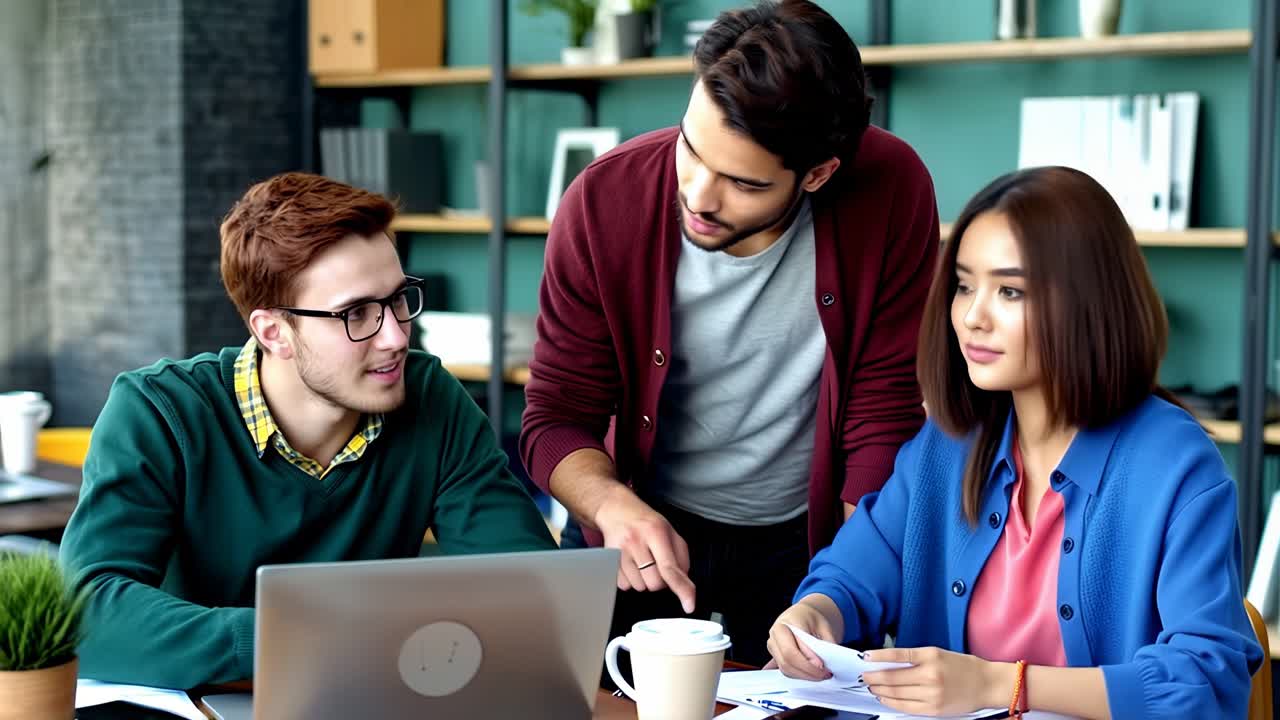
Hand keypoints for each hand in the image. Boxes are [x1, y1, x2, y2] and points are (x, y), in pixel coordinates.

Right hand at [593, 487, 695, 612]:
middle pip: (655, 583)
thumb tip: (684, 582)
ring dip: (644, 580)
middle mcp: (636, 541)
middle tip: (656, 563)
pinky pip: (624, 585)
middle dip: (659, 580)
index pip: (670, 568)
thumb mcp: (669, 531)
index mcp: (656, 532)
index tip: (689, 605)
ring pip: (639, 587)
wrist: (615, 510)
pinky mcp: (607, 560)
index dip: (682, 589)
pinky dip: (630, 580)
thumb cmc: (645, 521)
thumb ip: (681, 556)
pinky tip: (630, 564)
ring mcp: (620, 551)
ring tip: (641, 561)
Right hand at [766, 598, 838, 680]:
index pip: (793, 647)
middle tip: (824, 674)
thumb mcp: (824, 625)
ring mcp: (773, 646)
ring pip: (785, 669)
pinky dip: (800, 675)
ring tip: (820, 674)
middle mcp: (775, 635)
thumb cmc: (811, 618)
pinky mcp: (775, 656)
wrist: (801, 615)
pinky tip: (811, 675)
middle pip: (787, 660)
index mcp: (786, 623)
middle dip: (807, 671)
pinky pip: (786, 670)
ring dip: (804, 676)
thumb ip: (826, 642)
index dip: (807, 660)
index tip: (822, 667)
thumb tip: (829, 661)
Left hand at [861, 646, 995, 716]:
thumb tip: (889, 663)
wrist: (986, 684)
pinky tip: (884, 698)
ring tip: (872, 686)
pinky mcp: (934, 709)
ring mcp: (931, 694)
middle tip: (865, 676)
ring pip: (897, 693)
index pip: (897, 655)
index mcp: (931, 656)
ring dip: (880, 690)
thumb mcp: (938, 654)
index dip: (878, 657)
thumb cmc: (963, 667)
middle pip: (893, 677)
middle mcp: (930, 675)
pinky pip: (906, 707)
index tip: (865, 657)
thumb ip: (915, 659)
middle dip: (875, 677)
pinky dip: (892, 702)